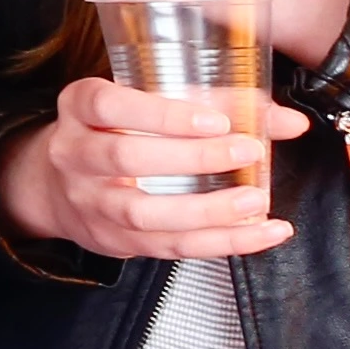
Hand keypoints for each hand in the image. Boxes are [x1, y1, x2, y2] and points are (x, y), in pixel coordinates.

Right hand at [0, 72, 305, 265]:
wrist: (58, 184)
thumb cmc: (114, 132)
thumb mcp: (145, 101)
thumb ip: (217, 103)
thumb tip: (290, 121)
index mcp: (79, 108)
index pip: (109, 106)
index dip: (162, 114)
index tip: (215, 119)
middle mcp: (74, 155)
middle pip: (125, 159)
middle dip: (192, 158)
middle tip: (247, 150)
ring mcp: (90, 202)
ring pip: (143, 213)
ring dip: (207, 210)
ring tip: (255, 201)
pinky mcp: (113, 240)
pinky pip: (167, 247)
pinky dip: (219, 242)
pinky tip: (259, 233)